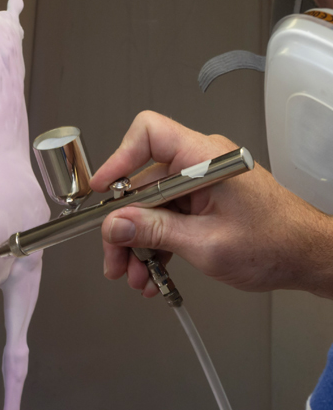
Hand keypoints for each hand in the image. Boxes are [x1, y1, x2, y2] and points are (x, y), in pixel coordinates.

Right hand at [90, 111, 332, 297]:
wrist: (307, 258)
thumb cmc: (276, 244)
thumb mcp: (206, 243)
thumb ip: (155, 232)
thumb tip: (116, 224)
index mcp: (206, 160)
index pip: (149, 134)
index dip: (119, 159)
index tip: (103, 191)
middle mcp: (201, 165)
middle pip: (141, 182)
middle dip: (124, 225)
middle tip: (115, 257)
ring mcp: (200, 184)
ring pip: (150, 206)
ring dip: (138, 243)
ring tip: (135, 275)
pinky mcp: (202, 202)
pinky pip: (166, 217)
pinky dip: (155, 244)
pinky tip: (152, 271)